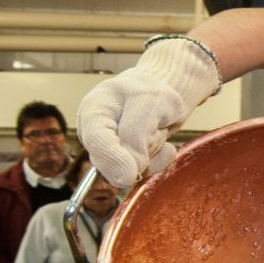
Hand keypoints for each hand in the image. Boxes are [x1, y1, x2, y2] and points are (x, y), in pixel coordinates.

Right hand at [76, 37, 220, 187]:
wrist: (169, 89)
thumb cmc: (157, 88)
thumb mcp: (150, 103)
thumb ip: (134, 136)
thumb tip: (126, 174)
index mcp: (93, 111)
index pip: (96, 142)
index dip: (113, 159)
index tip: (132, 173)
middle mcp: (96, 132)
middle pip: (110, 162)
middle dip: (140, 152)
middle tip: (155, 128)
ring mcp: (111, 146)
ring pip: (130, 169)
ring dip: (152, 153)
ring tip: (157, 129)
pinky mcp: (127, 157)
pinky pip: (143, 171)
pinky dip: (159, 160)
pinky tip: (166, 145)